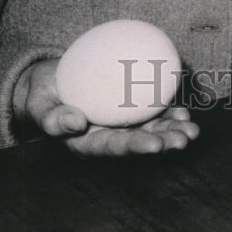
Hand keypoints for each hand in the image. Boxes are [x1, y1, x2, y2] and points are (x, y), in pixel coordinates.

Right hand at [13, 59, 199, 156]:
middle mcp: (110, 136)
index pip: (114, 147)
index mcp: (89, 143)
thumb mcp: (40, 106)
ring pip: (152, 129)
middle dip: (163, 143)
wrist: (51, 83)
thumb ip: (52, 117)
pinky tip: (184, 110)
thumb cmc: (43, 96)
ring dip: (173, 131)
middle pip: (140, 142)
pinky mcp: (131, 107)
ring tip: (191, 130)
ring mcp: (123, 122)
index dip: (135, 147)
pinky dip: (169, 111)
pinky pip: (152, 110)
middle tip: (183, 139)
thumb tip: (74, 122)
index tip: (154, 144)